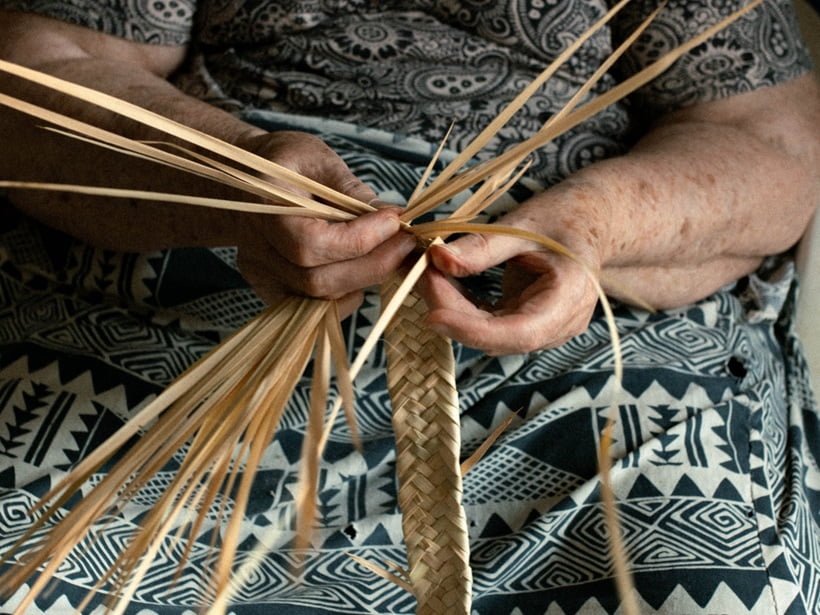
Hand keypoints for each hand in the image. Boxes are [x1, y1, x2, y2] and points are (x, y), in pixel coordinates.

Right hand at [232, 131, 417, 314]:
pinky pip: (315, 308)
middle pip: (318, 280)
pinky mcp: (271, 288)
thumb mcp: (317, 159)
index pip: (312, 243)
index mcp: (263, 209)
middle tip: (405, 242)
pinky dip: (346, 294)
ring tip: (388, 251)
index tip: (395, 220)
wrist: (243, 179)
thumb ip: (350, 189)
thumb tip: (390, 216)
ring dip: (364, 278)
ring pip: (321, 298)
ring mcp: (261, 275)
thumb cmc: (283, 162)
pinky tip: (361, 268)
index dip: (361, 239)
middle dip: (373, 264)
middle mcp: (256, 250)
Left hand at [419, 185, 605, 354]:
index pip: (519, 332)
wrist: (592, 219)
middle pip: (499, 336)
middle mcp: (560, 323)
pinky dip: (463, 306)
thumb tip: (438, 258)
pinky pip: (490, 323)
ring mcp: (545, 327)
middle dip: (455, 313)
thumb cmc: (566, 215)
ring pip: (490, 334)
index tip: (433, 315)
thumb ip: (482, 246)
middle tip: (422, 275)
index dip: (473, 330)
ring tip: (427, 274)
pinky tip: (442, 282)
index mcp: (569, 298)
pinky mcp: (528, 321)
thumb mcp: (524, 223)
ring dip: (455, 310)